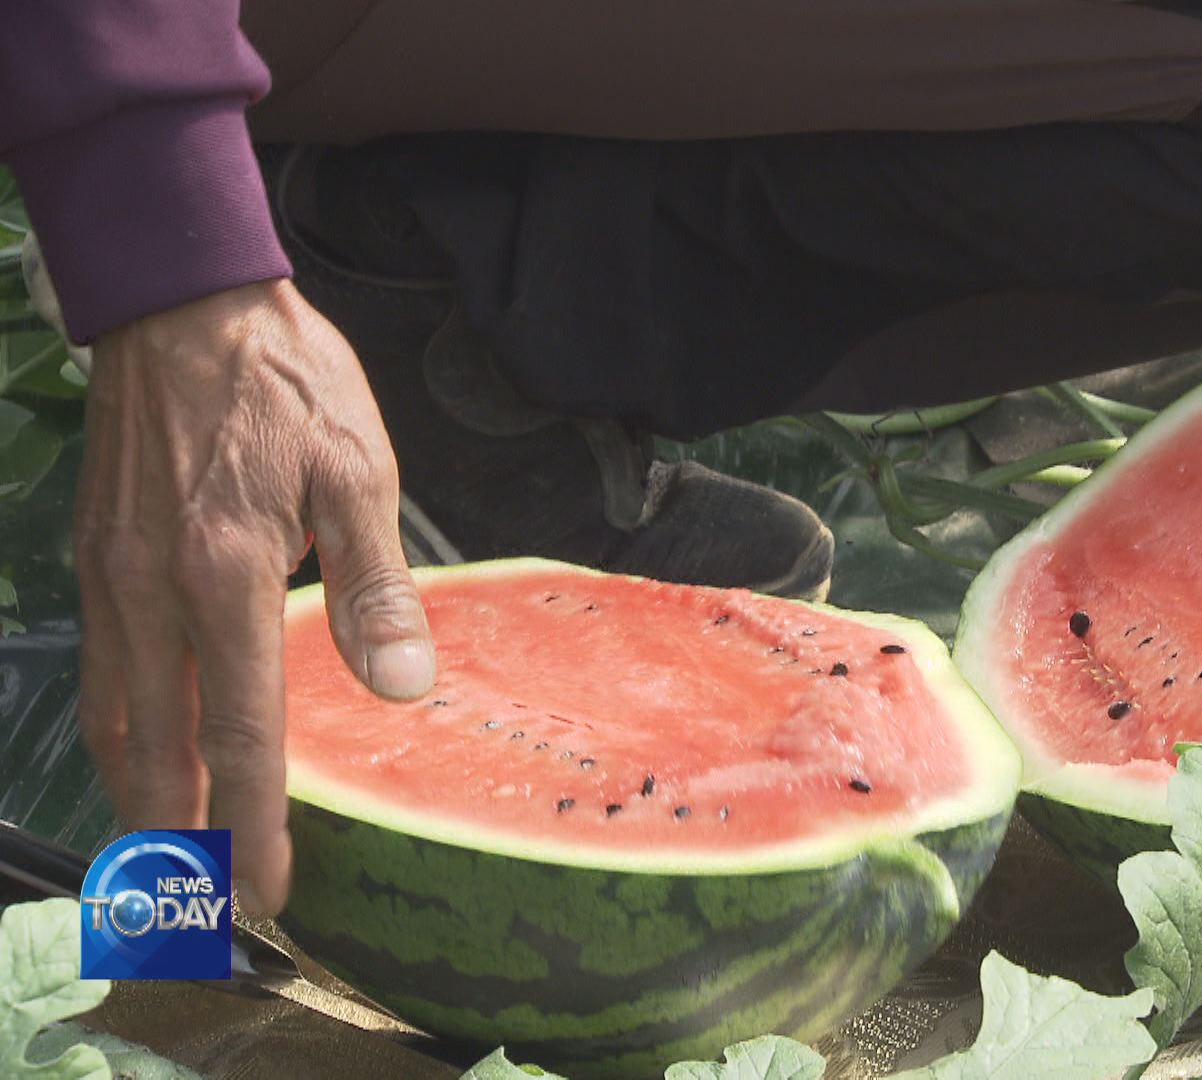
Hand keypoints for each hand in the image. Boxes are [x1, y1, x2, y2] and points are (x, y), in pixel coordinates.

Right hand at [74, 280, 435, 914]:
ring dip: (143, 797)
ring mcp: (112, 575)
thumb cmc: (284, 381)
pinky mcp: (97, 556)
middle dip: (181, 841)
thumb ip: (374, 586)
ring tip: (173, 860)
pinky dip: (122, 733)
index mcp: (226, 574)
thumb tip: (399, 686)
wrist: (183, 301)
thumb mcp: (357, 470)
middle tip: (203, 911)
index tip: (267, 893)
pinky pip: (104, 669)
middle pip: (158, 748)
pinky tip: (145, 754)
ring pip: (117, 717)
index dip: (255, 823)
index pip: (241, 731)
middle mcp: (153, 590)